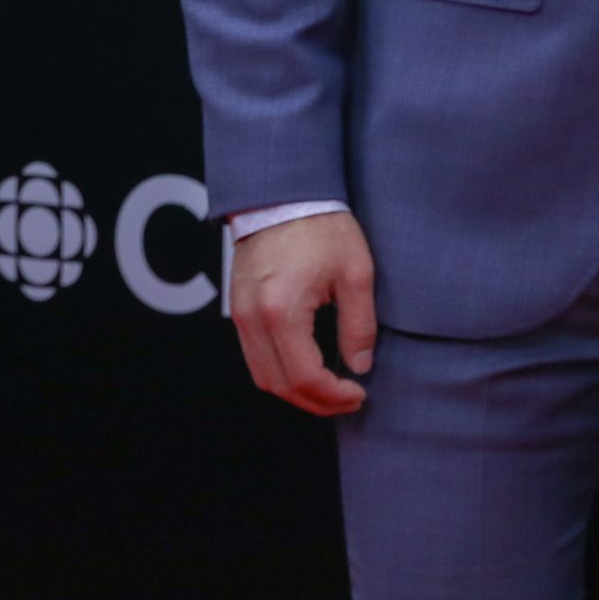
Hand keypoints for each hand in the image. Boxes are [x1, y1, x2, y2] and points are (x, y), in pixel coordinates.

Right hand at [229, 207, 378, 415]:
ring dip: (296, 391)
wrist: (283, 197)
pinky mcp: (238, 310)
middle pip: (278, 385)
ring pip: (262, 376)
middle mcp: (252, 319)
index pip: (303, 376)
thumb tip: (360, 365)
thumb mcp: (356, 274)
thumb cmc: (323, 228)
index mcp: (281, 312)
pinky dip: (281, 373)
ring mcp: (239, 316)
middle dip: (316, 402)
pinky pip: (255, 356)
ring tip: (332, 391)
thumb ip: (359, 324)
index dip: (333, 395)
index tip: (359, 394)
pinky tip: (309, 370)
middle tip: (349, 400)